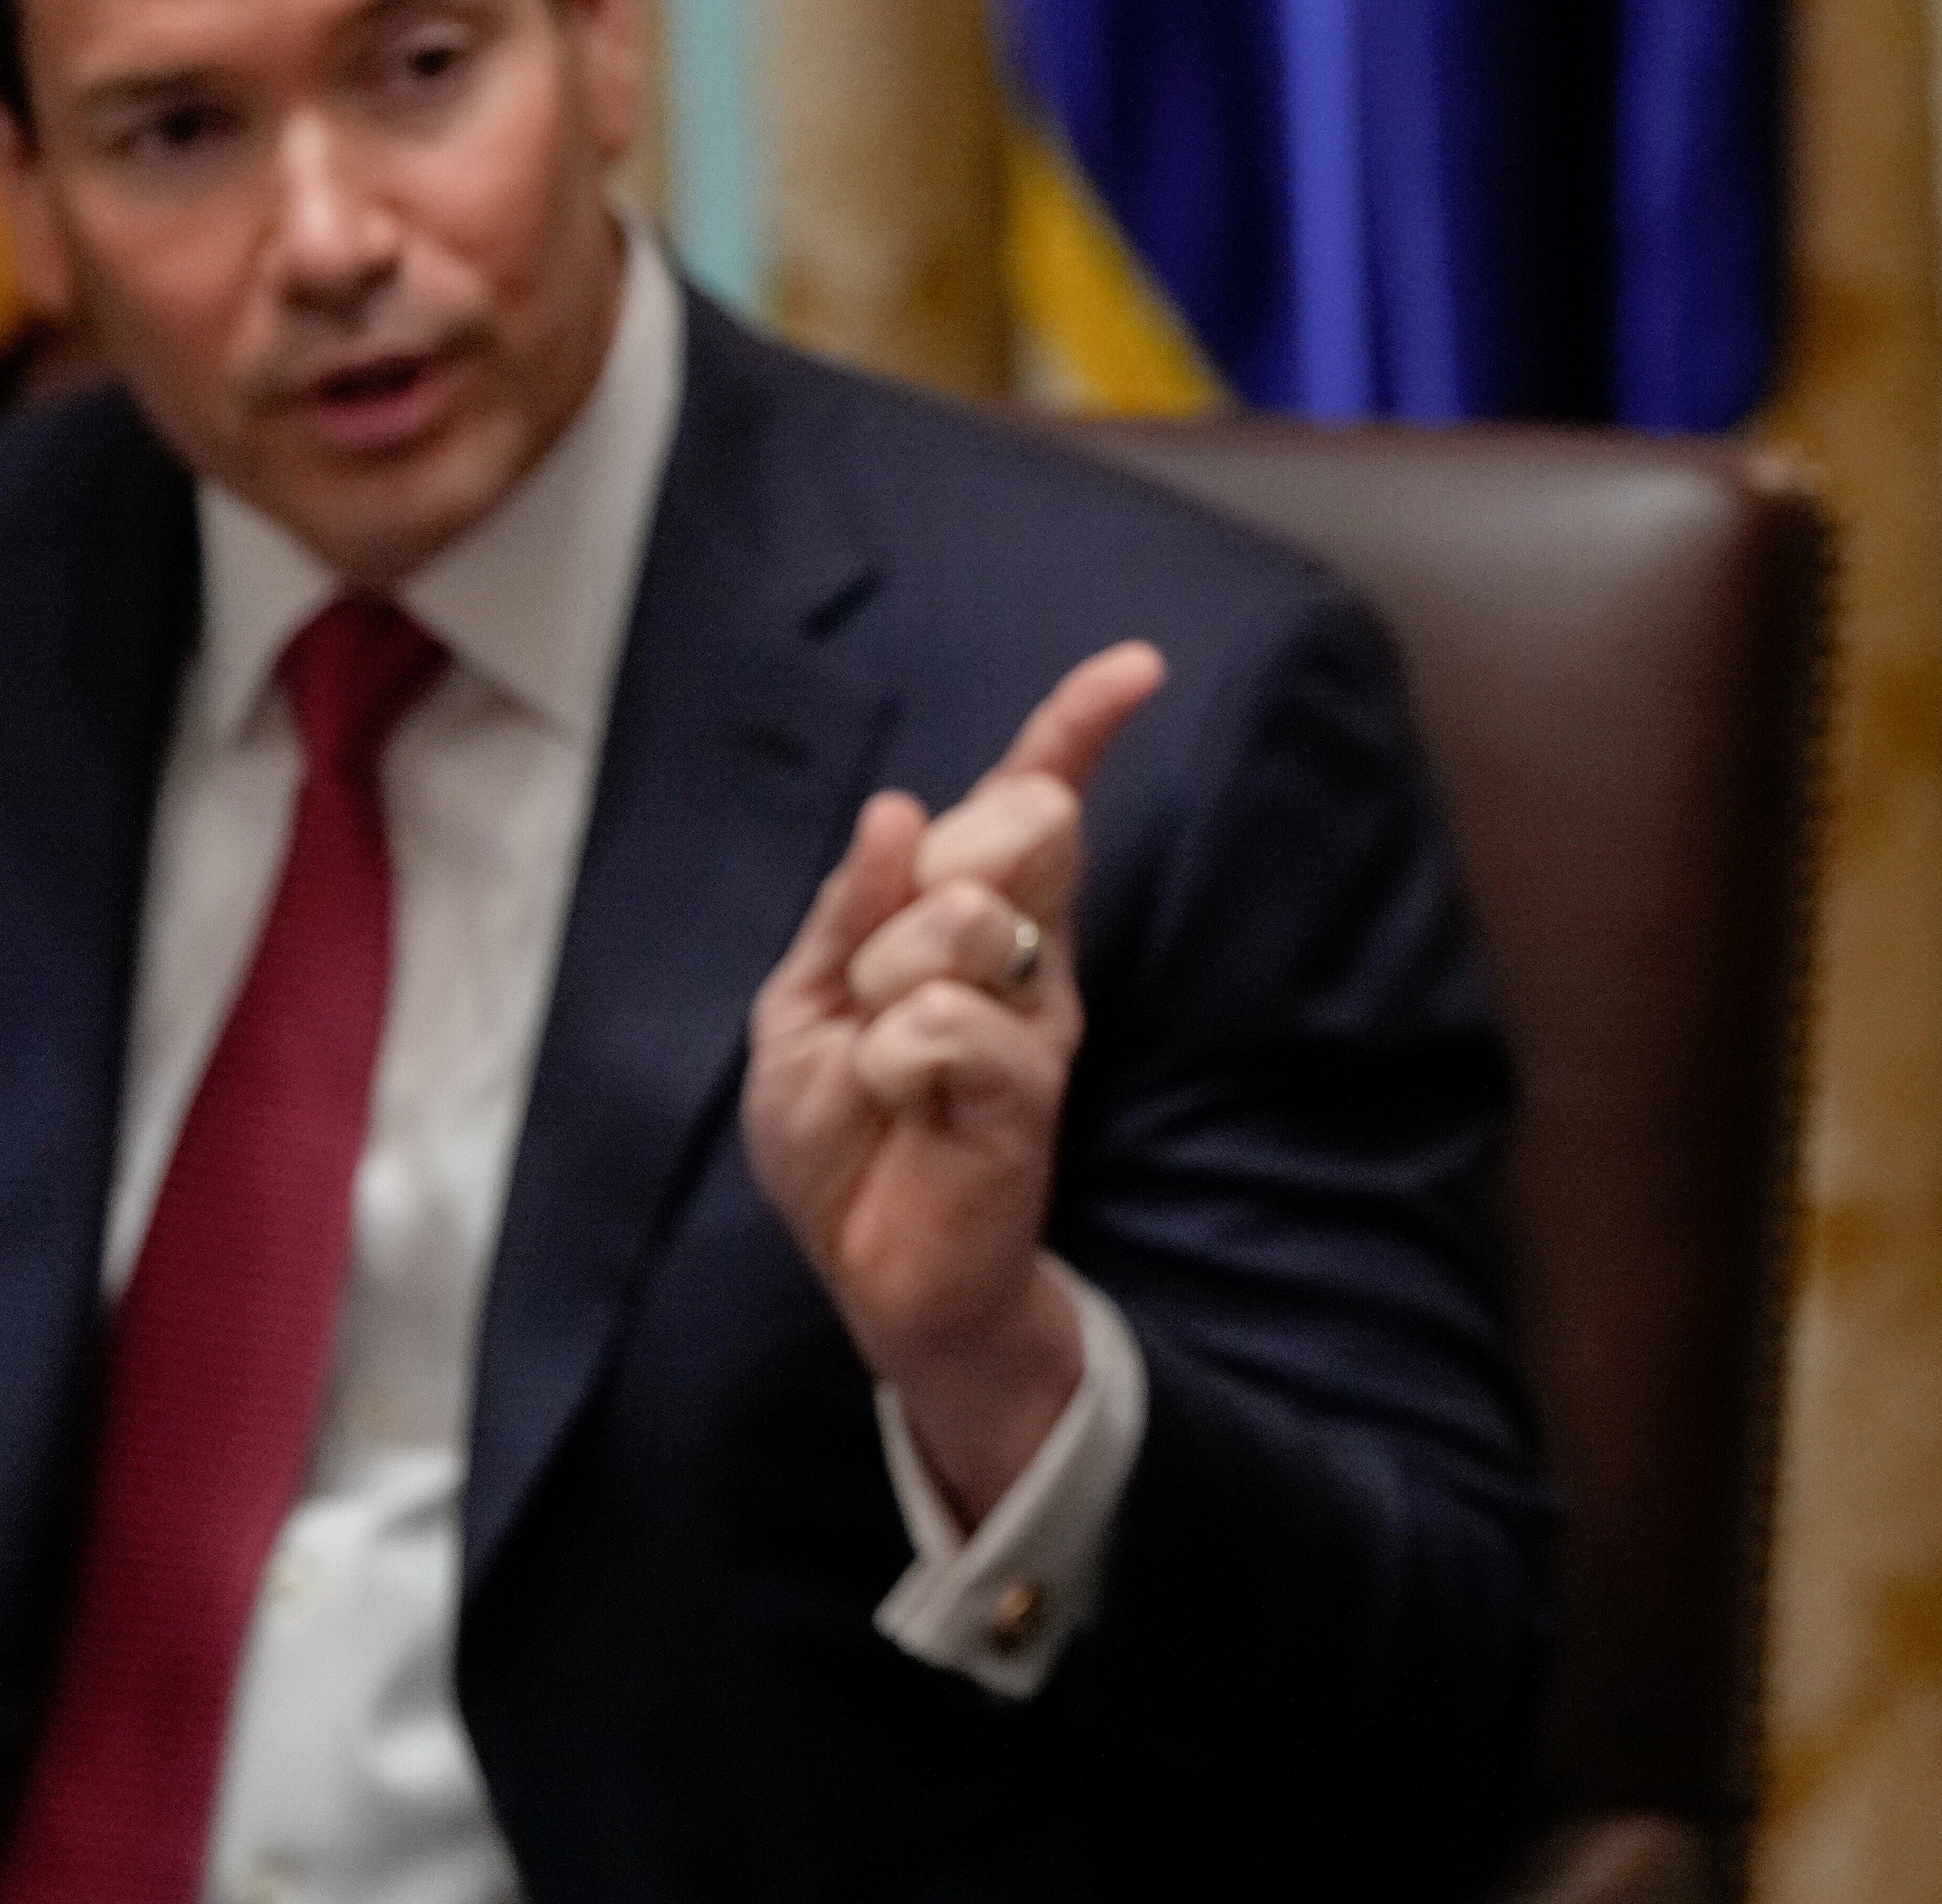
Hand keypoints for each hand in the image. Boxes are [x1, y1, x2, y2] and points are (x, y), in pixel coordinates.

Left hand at [745, 642, 1166, 1520]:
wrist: (877, 1272)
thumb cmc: (846, 1142)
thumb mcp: (804, 1011)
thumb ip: (847, 912)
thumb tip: (899, 809)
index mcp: (970, 919)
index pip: (1033, 801)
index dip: (1077, 730)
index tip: (1137, 669)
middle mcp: (1022, 952)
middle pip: (1009, 825)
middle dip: (924, 880)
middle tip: (883, 987)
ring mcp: (1035, 1014)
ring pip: (961, 915)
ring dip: (887, 980)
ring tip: (885, 1066)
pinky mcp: (1032, 1084)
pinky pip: (945, 1020)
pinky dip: (893, 1060)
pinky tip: (905, 1107)